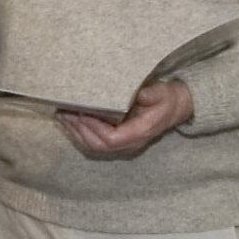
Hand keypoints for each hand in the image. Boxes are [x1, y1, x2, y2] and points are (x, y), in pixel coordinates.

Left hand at [59, 79, 194, 159]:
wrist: (177, 107)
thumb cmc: (168, 98)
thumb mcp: (162, 92)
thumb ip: (149, 93)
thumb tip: (138, 93)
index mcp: (140, 132)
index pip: (111, 139)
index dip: (93, 128)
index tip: (80, 112)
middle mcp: (130, 143)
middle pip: (98, 145)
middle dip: (78, 129)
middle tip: (64, 113)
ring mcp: (124, 144)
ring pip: (94, 146)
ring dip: (76, 132)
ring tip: (62, 116)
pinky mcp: (118, 140)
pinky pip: (96, 142)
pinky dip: (81, 132)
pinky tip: (70, 121)